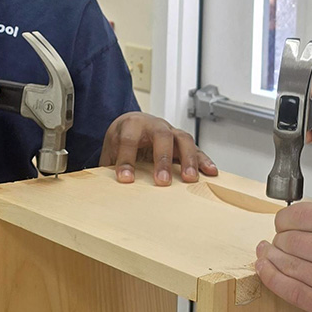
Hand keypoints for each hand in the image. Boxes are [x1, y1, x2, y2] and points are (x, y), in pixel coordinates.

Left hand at [99, 113, 218, 184]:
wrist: (131, 124)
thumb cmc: (122, 138)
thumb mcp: (110, 150)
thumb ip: (109, 165)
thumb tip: (101, 186)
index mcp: (131, 125)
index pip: (128, 140)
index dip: (126, 160)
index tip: (125, 179)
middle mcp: (153, 125)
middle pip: (161, 136)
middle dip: (162, 159)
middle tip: (162, 180)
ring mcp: (170, 132)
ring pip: (183, 139)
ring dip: (188, 159)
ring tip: (189, 179)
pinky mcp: (182, 142)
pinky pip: (196, 149)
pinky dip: (204, 160)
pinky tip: (210, 172)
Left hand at [254, 201, 311, 311]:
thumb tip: (297, 222)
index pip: (303, 215)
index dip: (284, 218)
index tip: (281, 221)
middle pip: (291, 241)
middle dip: (278, 239)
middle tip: (278, 240)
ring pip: (289, 266)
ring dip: (271, 258)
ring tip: (266, 254)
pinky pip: (294, 293)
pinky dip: (274, 280)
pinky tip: (266, 271)